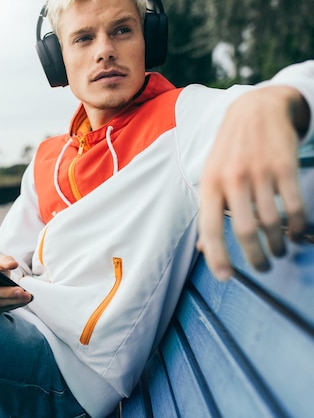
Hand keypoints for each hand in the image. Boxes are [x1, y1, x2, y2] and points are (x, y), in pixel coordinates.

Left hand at [197, 86, 308, 279]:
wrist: (255, 109)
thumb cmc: (229, 151)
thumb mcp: (210, 176)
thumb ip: (208, 210)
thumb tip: (204, 248)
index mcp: (209, 185)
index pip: (209, 227)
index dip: (217, 256)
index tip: (225, 277)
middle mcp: (232, 179)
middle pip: (245, 230)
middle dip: (255, 257)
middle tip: (262, 267)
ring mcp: (259, 172)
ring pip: (271, 222)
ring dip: (278, 244)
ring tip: (280, 250)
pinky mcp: (284, 166)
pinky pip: (294, 206)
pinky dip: (298, 226)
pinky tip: (297, 234)